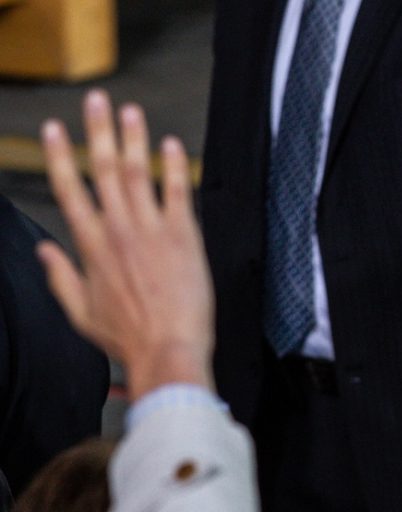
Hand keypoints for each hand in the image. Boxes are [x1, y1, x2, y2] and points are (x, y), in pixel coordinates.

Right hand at [38, 90, 214, 400]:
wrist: (169, 351)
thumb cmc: (128, 338)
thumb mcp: (81, 313)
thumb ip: (61, 278)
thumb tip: (46, 250)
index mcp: (91, 248)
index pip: (70, 191)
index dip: (59, 156)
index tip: (54, 129)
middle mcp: (119, 232)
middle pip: (104, 171)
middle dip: (98, 131)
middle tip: (96, 100)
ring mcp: (153, 232)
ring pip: (139, 174)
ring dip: (134, 138)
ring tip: (130, 110)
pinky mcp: (185, 237)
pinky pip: (178, 193)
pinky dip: (174, 167)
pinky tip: (170, 144)